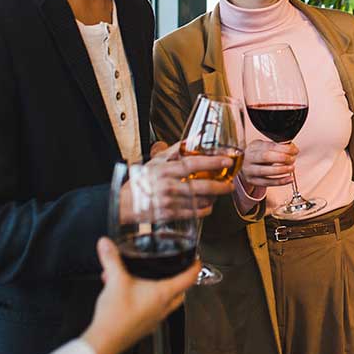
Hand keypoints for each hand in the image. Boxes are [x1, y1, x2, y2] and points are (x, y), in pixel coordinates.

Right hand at [82, 236, 198, 353]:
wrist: (104, 341)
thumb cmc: (115, 316)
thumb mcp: (114, 280)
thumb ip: (111, 259)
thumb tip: (106, 245)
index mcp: (162, 294)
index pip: (188, 279)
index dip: (195, 267)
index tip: (196, 260)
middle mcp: (162, 308)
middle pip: (180, 292)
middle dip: (180, 280)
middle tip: (175, 270)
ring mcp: (154, 319)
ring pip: (166, 303)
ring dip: (161, 291)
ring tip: (145, 281)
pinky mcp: (143, 327)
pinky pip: (152, 311)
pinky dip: (146, 302)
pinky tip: (129, 296)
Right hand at [118, 142, 233, 222]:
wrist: (123, 203)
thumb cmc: (141, 180)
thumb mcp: (155, 161)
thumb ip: (175, 150)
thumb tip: (194, 138)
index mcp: (165, 170)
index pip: (192, 164)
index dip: (212, 162)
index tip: (226, 162)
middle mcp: (168, 186)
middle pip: (201, 186)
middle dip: (220, 186)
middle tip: (230, 185)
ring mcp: (169, 202)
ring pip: (199, 201)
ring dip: (213, 198)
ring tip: (219, 194)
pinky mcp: (169, 215)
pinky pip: (193, 213)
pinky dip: (204, 210)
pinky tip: (208, 206)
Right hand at [238, 139, 296, 192]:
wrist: (245, 165)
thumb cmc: (259, 154)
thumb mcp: (265, 146)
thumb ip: (277, 146)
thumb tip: (292, 148)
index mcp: (254, 146)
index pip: (269, 145)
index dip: (284, 148)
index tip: (295, 150)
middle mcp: (249, 158)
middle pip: (265, 157)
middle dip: (282, 158)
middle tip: (292, 159)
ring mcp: (249, 170)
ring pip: (265, 171)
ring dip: (281, 169)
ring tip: (292, 168)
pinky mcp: (253, 181)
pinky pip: (267, 183)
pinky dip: (280, 181)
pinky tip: (289, 179)